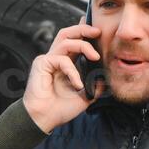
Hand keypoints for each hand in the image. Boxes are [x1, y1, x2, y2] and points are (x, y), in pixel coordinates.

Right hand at [22, 16, 104, 133]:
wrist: (44, 119)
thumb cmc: (60, 109)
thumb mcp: (84, 97)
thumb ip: (95, 86)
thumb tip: (107, 79)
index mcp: (64, 64)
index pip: (74, 41)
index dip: (84, 31)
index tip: (97, 29)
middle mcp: (55, 59)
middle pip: (67, 33)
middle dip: (83, 29)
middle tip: (98, 32)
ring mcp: (47, 60)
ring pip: (66, 41)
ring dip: (83, 45)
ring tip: (95, 57)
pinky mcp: (41, 64)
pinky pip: (62, 60)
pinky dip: (72, 71)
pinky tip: (77, 84)